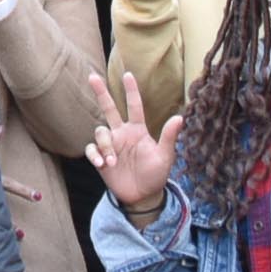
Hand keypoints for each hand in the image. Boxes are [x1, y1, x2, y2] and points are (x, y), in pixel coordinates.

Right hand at [80, 56, 176, 217]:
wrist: (142, 196)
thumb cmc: (156, 174)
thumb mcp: (165, 156)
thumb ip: (168, 136)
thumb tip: (179, 117)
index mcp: (138, 130)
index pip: (134, 106)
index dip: (131, 91)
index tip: (128, 75)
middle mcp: (122, 133)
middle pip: (109, 108)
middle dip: (100, 92)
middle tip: (92, 76)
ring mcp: (111, 145)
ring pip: (100, 132)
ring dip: (105, 145)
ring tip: (112, 162)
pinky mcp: (100, 158)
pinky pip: (91, 149)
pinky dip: (94, 154)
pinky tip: (102, 164)